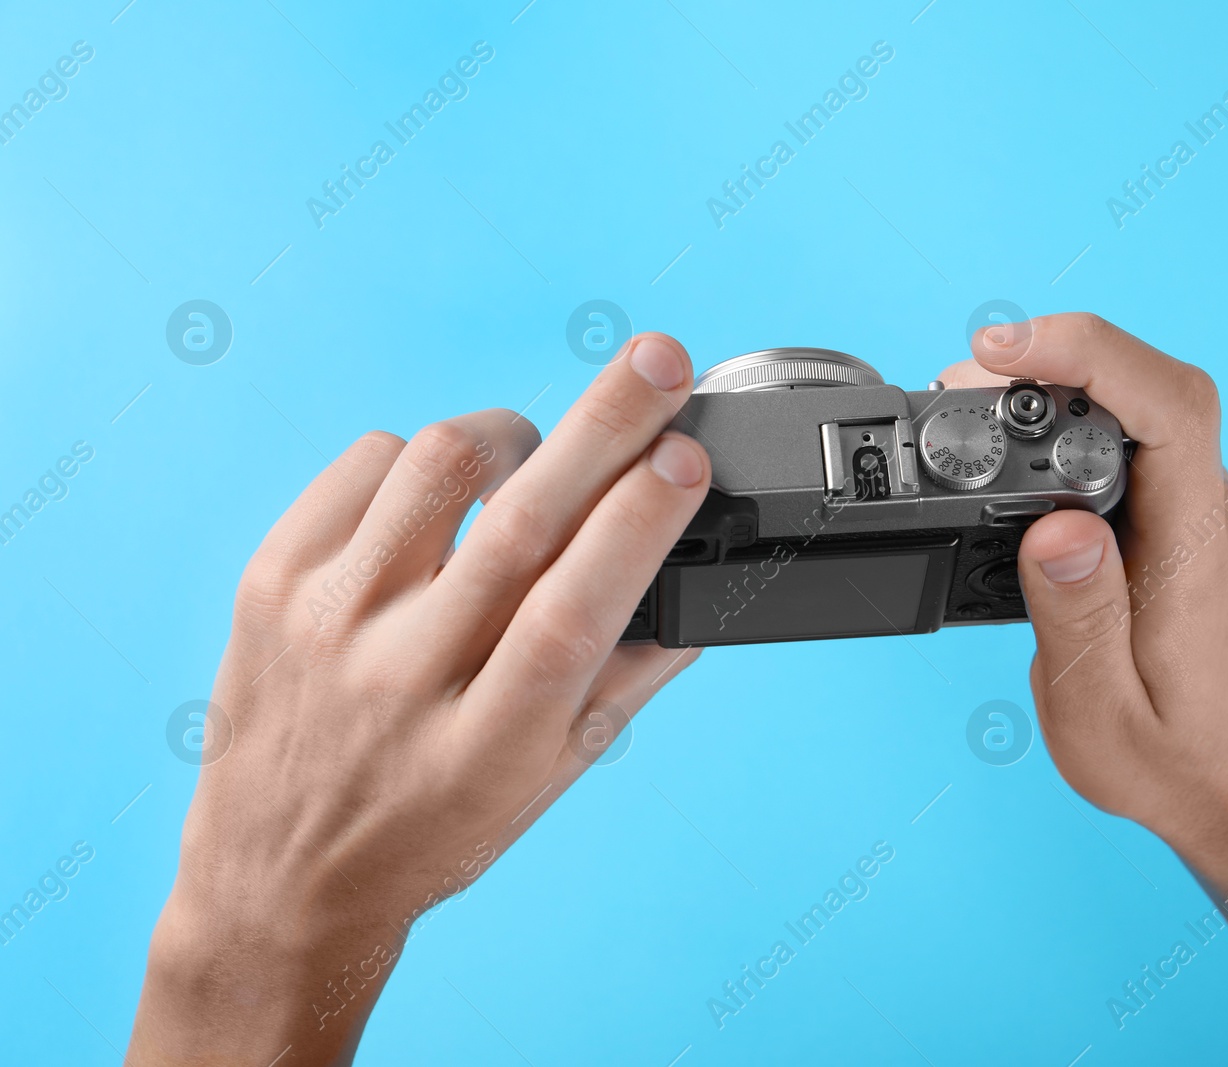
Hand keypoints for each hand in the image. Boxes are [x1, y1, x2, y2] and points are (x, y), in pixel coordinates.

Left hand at [130, 333, 710, 1063]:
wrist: (281, 876)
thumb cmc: (431, 827)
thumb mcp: (545, 779)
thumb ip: (629, 681)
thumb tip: (699, 591)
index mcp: (488, 742)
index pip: (571, 614)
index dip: (636, 528)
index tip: (686, 460)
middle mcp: (400, 676)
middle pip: (517, 523)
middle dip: (607, 425)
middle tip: (660, 361)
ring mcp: (326, 621)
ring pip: (436, 466)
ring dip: (512, 437)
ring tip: (534, 459)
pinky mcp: (271, 581)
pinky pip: (364, 463)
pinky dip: (424, 458)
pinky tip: (445, 497)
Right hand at [939, 313, 1227, 1064]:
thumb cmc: (1182, 760)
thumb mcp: (1104, 717)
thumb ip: (1078, 621)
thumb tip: (1053, 527)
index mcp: (1192, 550)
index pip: (1166, 406)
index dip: (1085, 354)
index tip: (1000, 352)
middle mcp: (1203, 511)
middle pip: (1144, 384)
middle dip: (1049, 357)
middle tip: (957, 384)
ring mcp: (1194, 511)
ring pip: (1134, 406)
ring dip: (1054, 385)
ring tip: (969, 411)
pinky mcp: (1176, 521)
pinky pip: (1126, 441)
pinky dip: (1065, 422)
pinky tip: (1013, 448)